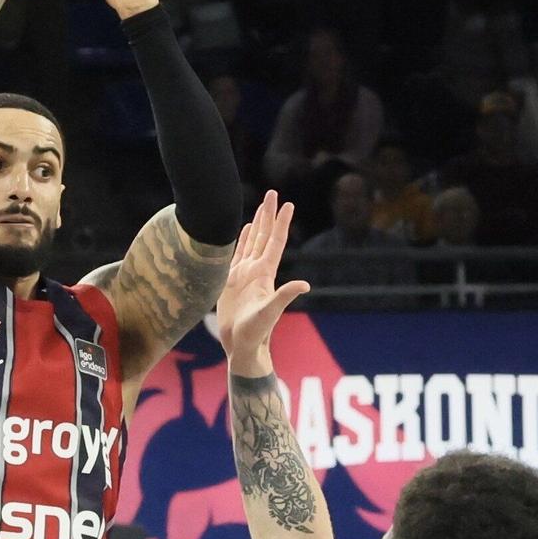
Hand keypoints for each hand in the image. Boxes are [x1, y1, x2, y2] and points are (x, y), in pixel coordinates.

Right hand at [217, 191, 309, 376]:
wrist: (242, 345)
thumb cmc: (256, 331)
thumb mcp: (270, 312)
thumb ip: (285, 296)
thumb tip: (305, 285)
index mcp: (265, 273)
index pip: (275, 242)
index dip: (280, 222)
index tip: (287, 203)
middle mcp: (257, 270)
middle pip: (264, 236)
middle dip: (268, 215)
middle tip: (272, 193)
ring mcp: (245, 274)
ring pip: (252, 242)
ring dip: (257, 224)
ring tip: (260, 207)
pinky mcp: (232, 281)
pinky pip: (238, 254)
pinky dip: (242, 240)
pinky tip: (244, 230)